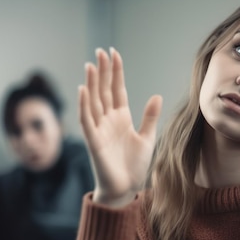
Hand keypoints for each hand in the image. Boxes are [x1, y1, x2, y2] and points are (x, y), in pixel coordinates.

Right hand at [78, 47, 161, 207]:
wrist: (126, 189)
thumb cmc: (134, 166)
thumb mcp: (147, 138)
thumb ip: (150, 117)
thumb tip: (156, 95)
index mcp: (122, 117)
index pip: (117, 89)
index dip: (116, 72)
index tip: (114, 53)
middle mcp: (109, 120)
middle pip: (104, 90)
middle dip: (102, 71)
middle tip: (100, 51)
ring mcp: (100, 129)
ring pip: (94, 101)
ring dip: (92, 83)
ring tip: (91, 64)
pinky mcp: (94, 141)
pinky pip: (87, 120)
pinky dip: (84, 105)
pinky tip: (83, 89)